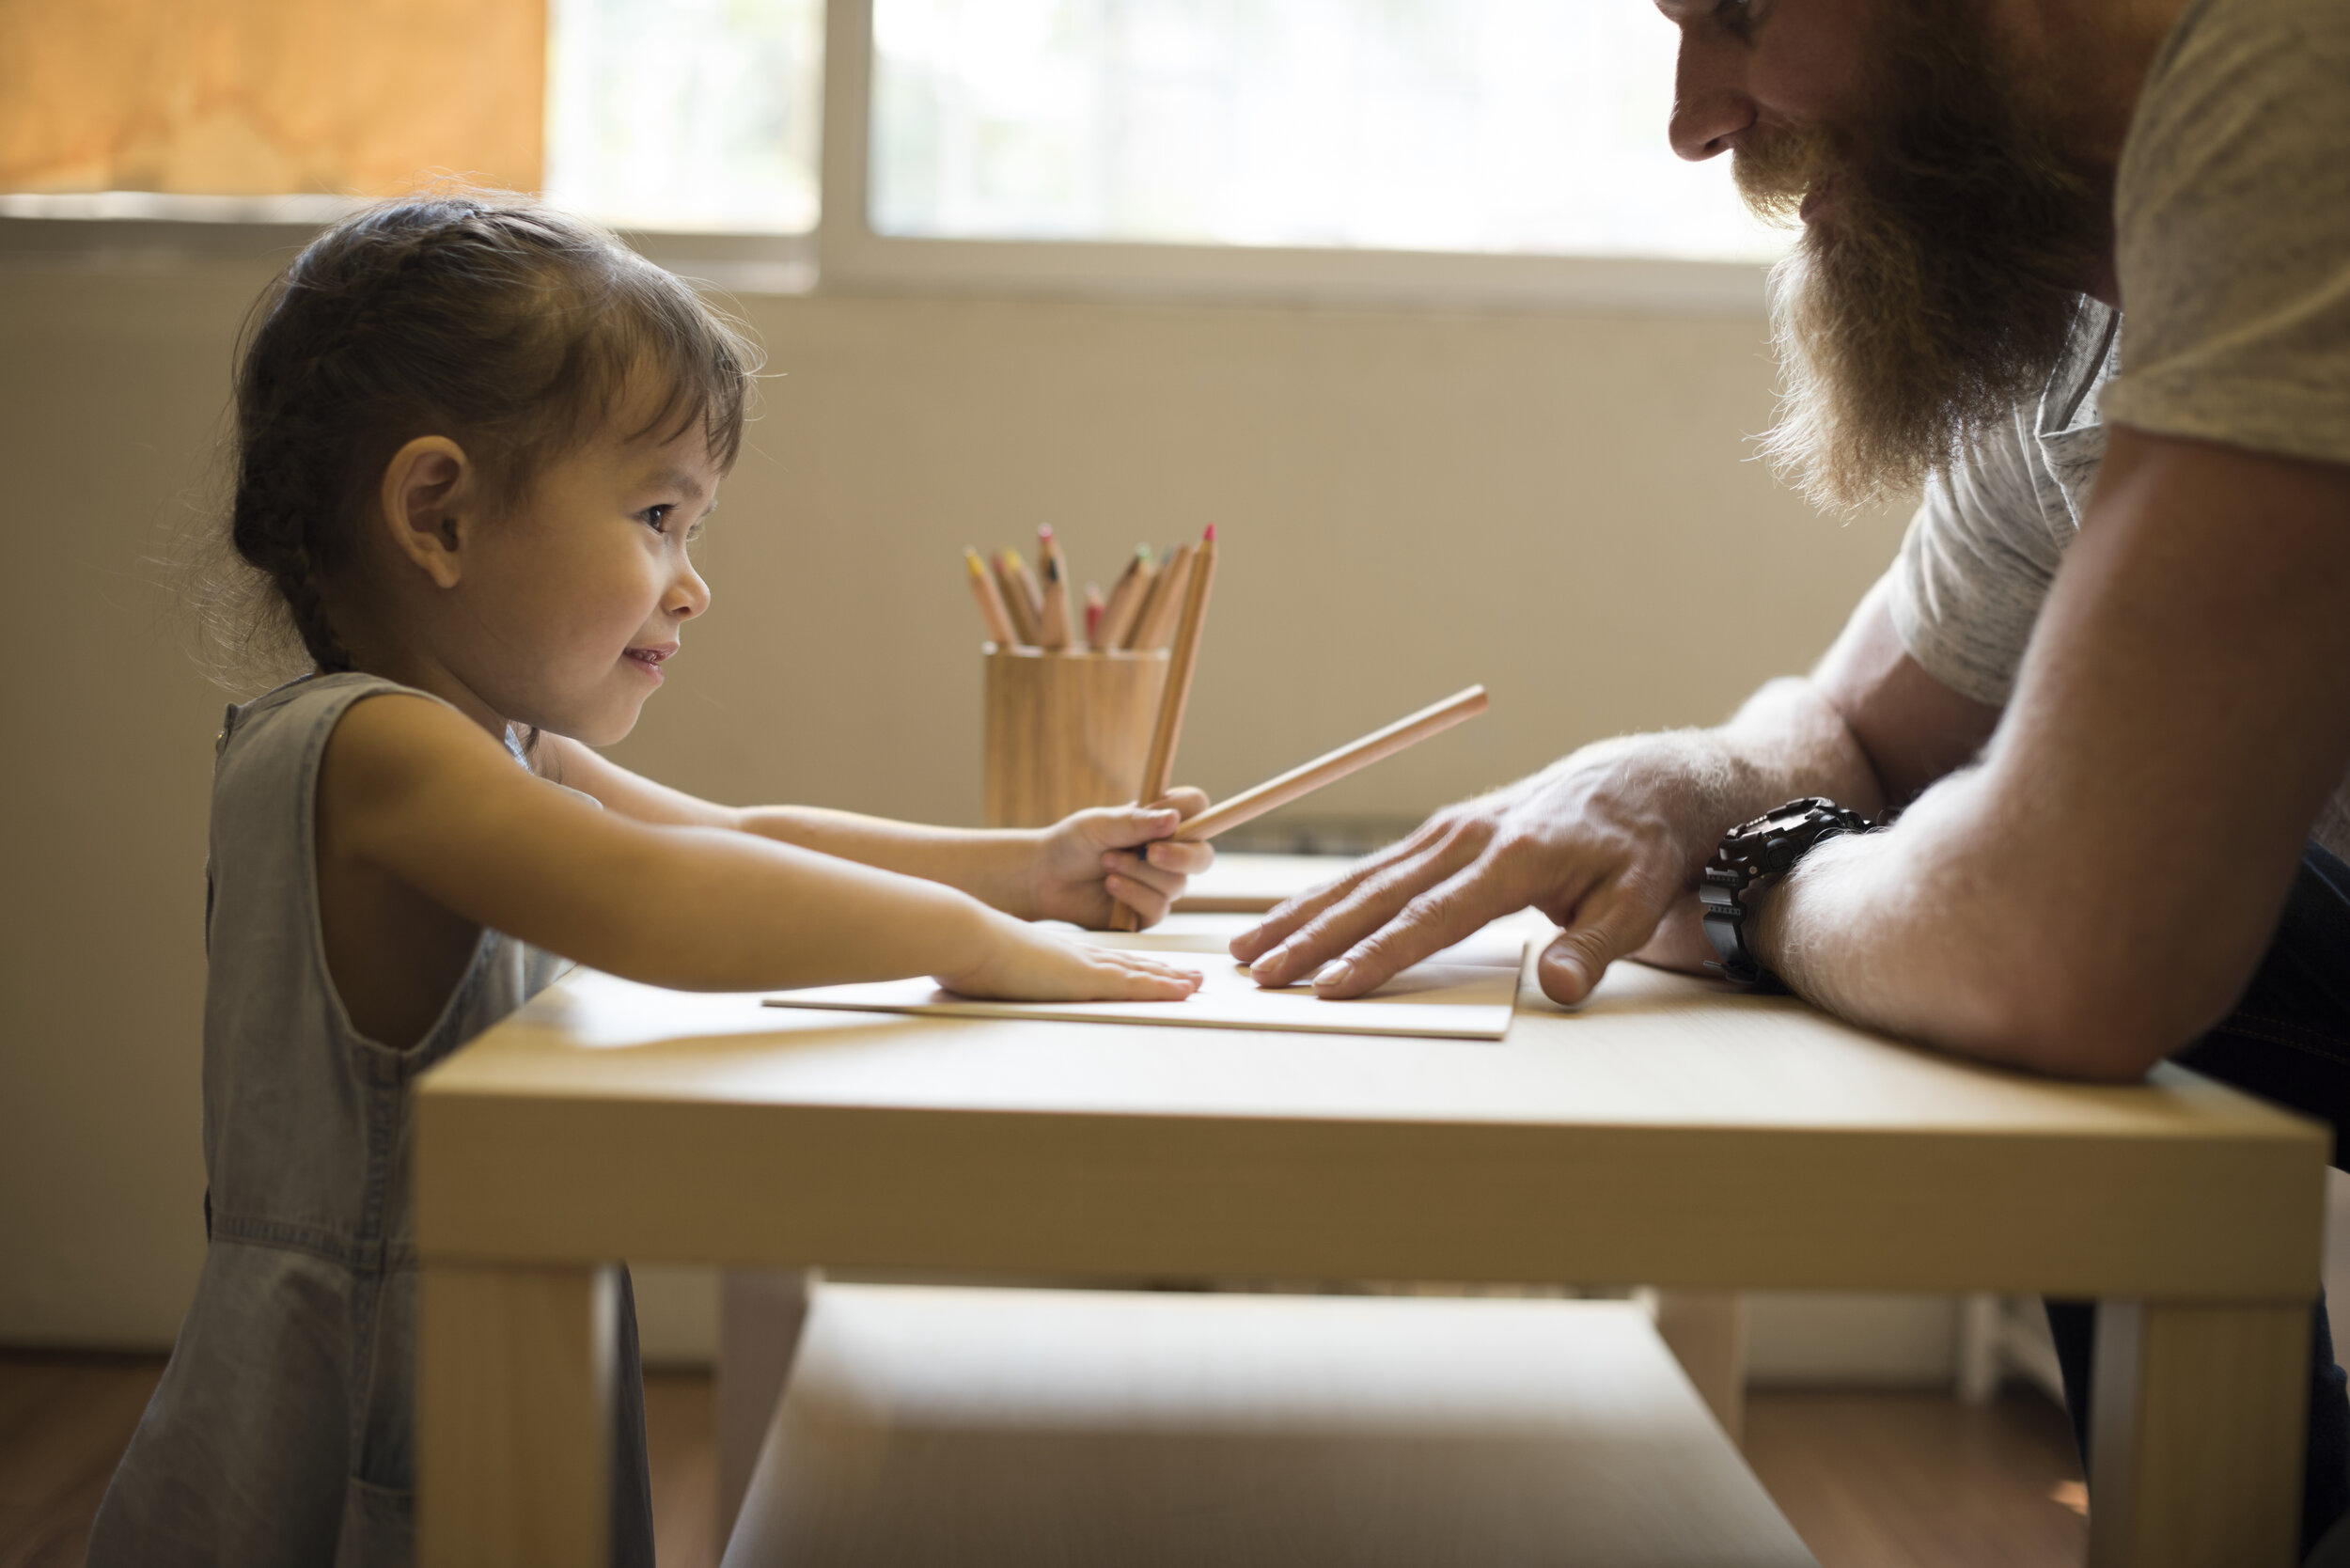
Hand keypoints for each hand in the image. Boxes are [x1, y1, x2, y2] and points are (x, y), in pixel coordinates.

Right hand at [936, 913, 1205, 1001]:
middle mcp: (1078, 959)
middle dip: (1162, 973)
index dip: (1131, 968)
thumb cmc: (971, 953)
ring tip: (1196, 983)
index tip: (1151, 971)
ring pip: (1139, 973)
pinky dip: (1161, 988)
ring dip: (1170, 979)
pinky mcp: (1085, 978)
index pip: (1105, 963)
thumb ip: (1000, 973)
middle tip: (1190, 976)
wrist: (968, 937)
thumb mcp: (993, 966)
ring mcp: (1084, 967)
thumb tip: (983, 979)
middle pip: (1130, 966)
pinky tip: (1183, 991)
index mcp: (1058, 957)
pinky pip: (1133, 985)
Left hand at [1029, 788, 1216, 929]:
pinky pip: (1158, 907)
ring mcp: (1161, 885)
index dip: (1189, 809)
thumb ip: (1135, 822)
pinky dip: (1133, 894)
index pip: (1197, 808)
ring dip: (1139, 872)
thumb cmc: (1073, 843)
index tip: (1162, 813)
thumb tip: (1173, 819)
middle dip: (1180, 856)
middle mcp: (1169, 853)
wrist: (1045, 879)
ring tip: (1107, 862)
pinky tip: (1111, 885)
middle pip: (1203, 855)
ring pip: (1176, 884)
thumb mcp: (1100, 824)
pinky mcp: (1149, 912)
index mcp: (1161, 822)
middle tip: (1152, 852)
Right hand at [1227, 736, 1722, 1005]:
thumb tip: (1559, 988)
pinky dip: (1325, 896)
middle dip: (1313, 937)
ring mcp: (1448, 831)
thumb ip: (1595, 947)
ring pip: (1362, 877)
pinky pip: (1373, 869)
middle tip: (1261, 974)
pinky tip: (1288, 920)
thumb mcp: (1639, 899)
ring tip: (1248, 949)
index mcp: (1513, 856)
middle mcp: (1467, 837)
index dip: (1380, 955)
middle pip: (1376, 895)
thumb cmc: (1638, 848)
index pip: (1432, 916)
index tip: (1333, 987)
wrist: (1639, 782)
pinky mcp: (1441, 834)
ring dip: (1302, 913)